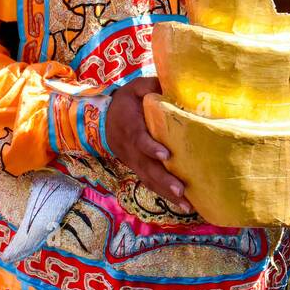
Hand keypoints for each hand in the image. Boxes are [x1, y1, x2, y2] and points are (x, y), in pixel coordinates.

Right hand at [104, 77, 192, 213]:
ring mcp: (133, 161)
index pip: (140, 139)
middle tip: (181, 191)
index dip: (151, 147)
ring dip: (167, 193)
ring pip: (149, 180)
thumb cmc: (127, 101)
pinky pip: (150, 183)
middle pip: (147, 168)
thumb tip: (175, 83)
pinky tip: (181, 205)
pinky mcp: (138, 168)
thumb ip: (153, 85)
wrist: (103, 119)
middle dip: (164, 181)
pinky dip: (164, 194)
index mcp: (131, 127)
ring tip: (186, 206)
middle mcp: (131, 149)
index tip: (165, 154)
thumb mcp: (136, 87)